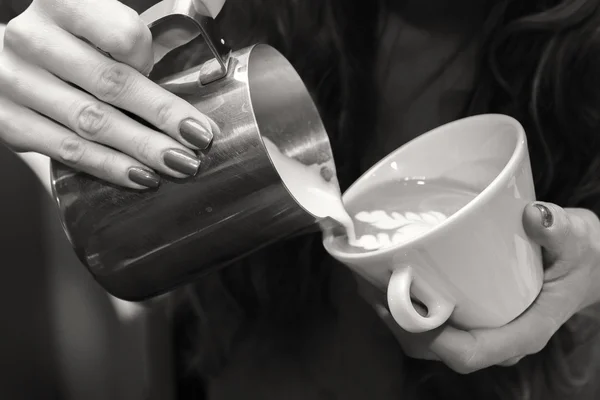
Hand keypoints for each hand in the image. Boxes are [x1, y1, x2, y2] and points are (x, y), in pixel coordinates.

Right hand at [0, 0, 218, 188]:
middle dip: (164, 117)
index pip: (121, 33)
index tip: (173, 80)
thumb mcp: (93, 27)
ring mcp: (15, 81)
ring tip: (180, 163)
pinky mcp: (8, 121)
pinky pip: (68, 150)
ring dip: (143, 148)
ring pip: (92, 123)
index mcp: (62, 4)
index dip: (150, 59)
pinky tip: (141, 176)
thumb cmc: (64, 44)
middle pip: (112, 84)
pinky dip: (111, 166)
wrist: (5, 61)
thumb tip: (183, 99)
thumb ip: (128, 48)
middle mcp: (33, 38)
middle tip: (199, 139)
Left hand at [357, 201, 599, 373]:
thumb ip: (561, 231)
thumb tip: (534, 215)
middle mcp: (497, 338)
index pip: (468, 353)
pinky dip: (405, 307)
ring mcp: (483, 330)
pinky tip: (389, 279)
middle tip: (369, 285)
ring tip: (368, 281)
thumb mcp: (580, 241)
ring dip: (394, 316)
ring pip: (427, 341)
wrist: (587, 267)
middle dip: (397, 324)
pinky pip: (432, 325)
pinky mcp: (473, 317)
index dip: (429, 338)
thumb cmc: (582, 259)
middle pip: (435, 350)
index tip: (398, 303)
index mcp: (524, 332)